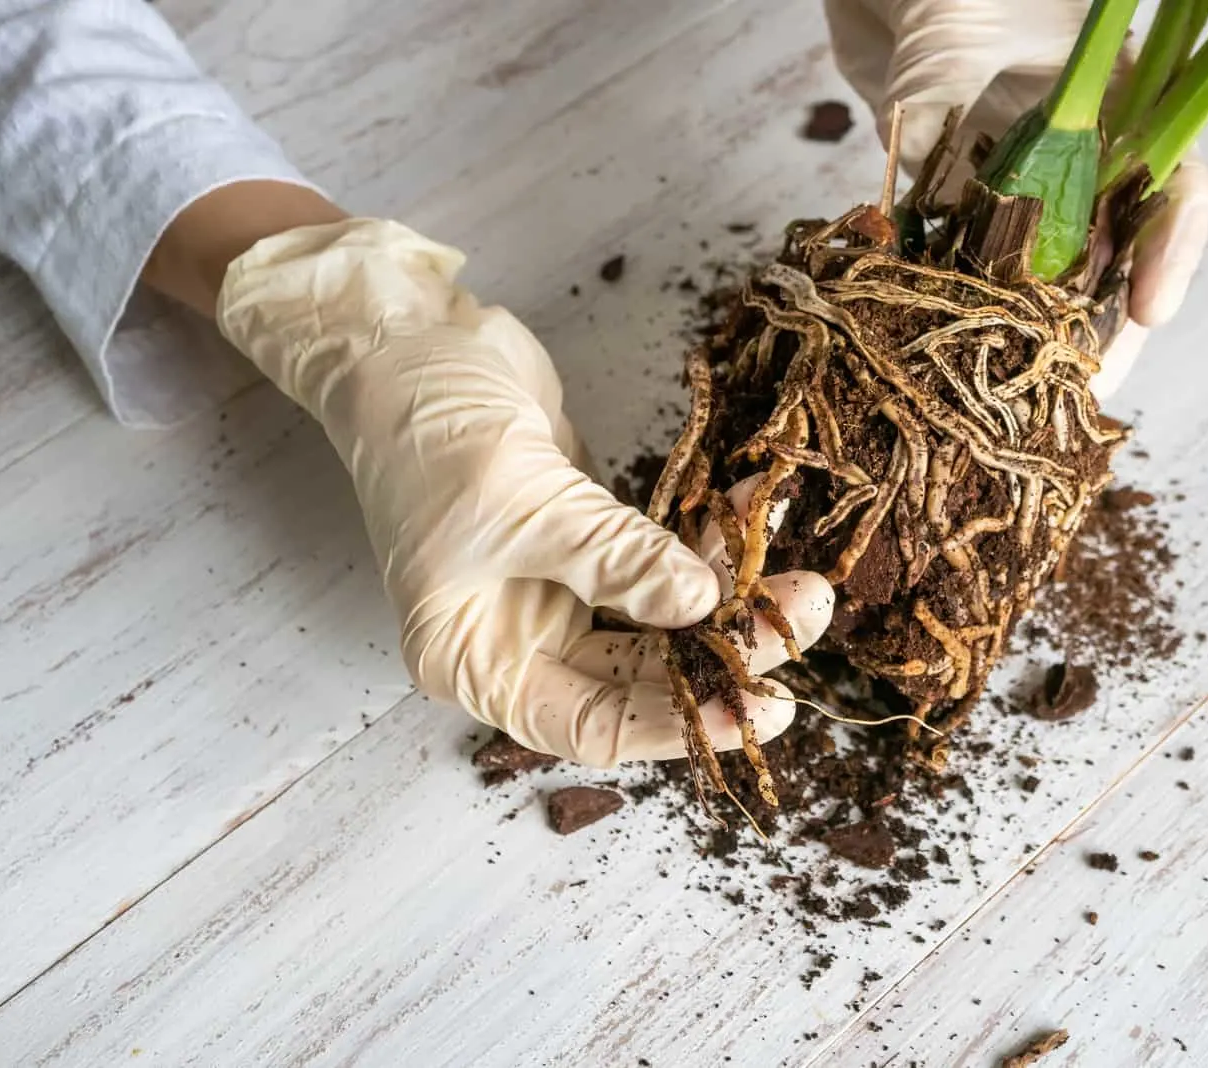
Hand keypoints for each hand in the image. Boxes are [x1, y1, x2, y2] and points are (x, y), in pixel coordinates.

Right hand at [215, 217, 833, 765]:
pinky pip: (659, 555)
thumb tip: (701, 605)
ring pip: (660, 618)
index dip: (681, 724)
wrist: (405, 340)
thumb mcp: (521, 503)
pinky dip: (705, 539)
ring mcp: (554, 587)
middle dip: (723, 652)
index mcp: (477, 661)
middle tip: (801, 618)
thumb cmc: (427, 431)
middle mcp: (517, 639)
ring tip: (802, 575)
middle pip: (640, 676)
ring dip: (728, 595)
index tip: (761, 706)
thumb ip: (613, 558)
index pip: (594, 728)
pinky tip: (754, 512)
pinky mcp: (586, 536)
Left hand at [822, 0, 1207, 397]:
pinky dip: (964, 317)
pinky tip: (958, 365)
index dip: (1169, 251)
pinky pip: (968, 272)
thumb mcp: (954, 38)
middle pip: (1112, 255)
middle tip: (1087, 393)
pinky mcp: (953, 202)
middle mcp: (1076, 153)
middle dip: (1104, 330)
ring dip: (1039, 339)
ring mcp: (1017, 183)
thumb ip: (947, 110)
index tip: (1151, 309)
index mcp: (1115, 104)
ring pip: (1046, 279)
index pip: (1170, 185)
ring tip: (1031, 402)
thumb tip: (927, 191)